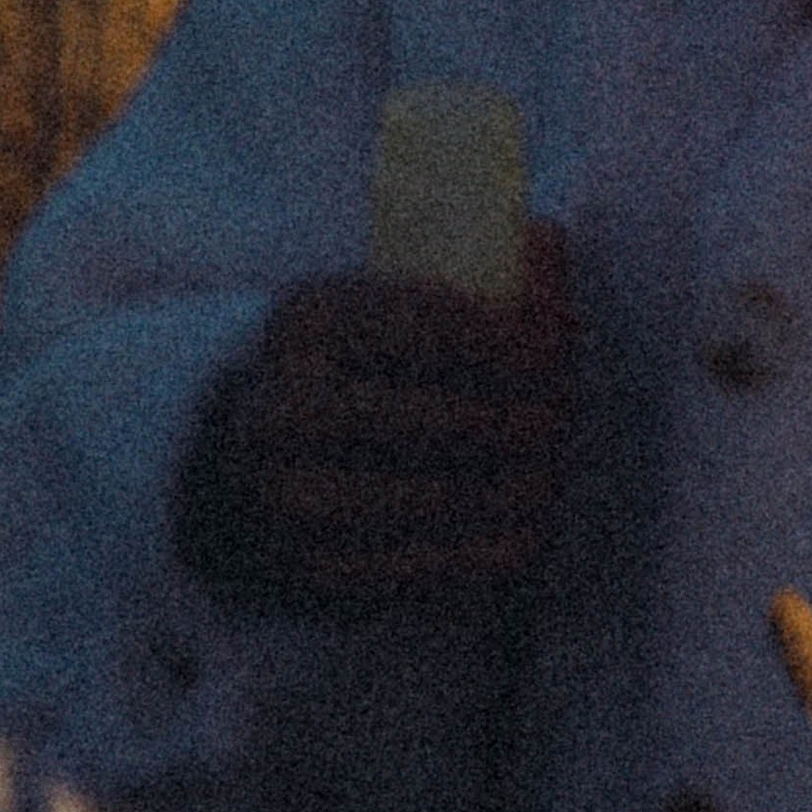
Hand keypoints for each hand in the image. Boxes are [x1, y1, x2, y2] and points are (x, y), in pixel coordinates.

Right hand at [173, 223, 573, 619]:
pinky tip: (522, 532)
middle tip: (565, 425)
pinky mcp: (309, 573)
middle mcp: (283, 411)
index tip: (558, 359)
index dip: (515, 346)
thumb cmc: (354, 372)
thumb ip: (478, 273)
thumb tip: (547, 238)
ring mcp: (288, 499)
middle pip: (445, 421)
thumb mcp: (389, 304)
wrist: (246, 466)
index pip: (434, 328)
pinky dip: (486, 553)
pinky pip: (421, 569)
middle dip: (525, 424)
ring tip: (551, 479)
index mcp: (305, 324)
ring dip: (515, 493)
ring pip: (438, 500)